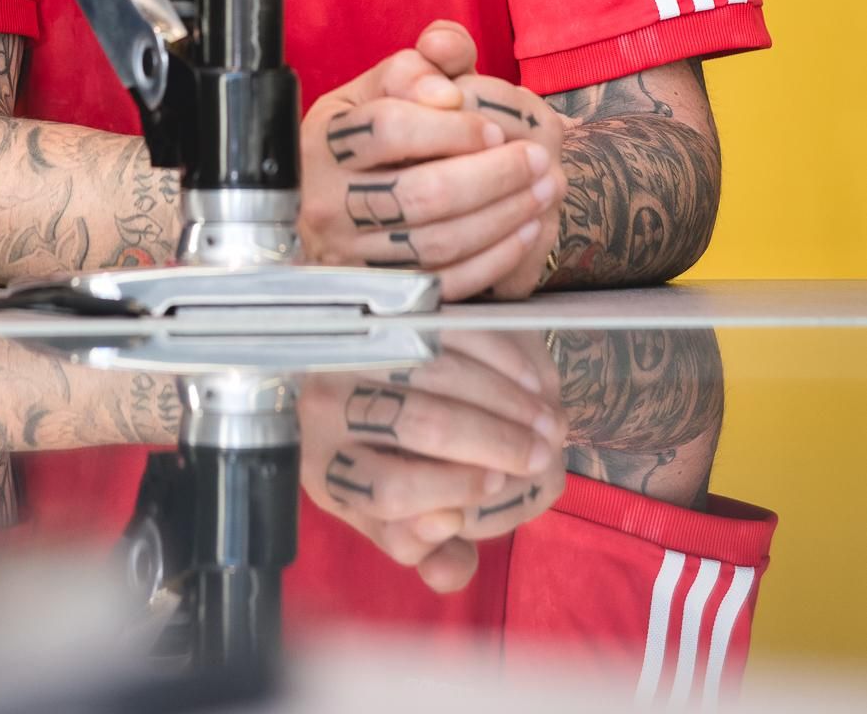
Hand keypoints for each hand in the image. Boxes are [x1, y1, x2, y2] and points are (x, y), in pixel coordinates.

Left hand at [299, 333, 565, 593]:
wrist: (365, 380)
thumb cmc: (389, 464)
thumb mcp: (395, 518)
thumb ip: (429, 551)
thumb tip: (450, 561)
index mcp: (328, 474)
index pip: (388, 490)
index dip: (449, 489)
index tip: (495, 484)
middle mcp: (326, 408)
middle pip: (420, 423)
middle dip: (493, 442)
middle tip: (540, 455)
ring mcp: (351, 354)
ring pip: (440, 372)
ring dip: (506, 400)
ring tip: (550, 424)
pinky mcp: (381, 315)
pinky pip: (449, 330)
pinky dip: (499, 356)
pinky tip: (534, 383)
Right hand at [300, 22, 565, 300]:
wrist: (324, 198)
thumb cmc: (362, 136)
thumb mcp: (375, 89)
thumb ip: (415, 67)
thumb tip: (446, 88)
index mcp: (326, 140)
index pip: (390, 130)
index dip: (451, 129)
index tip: (492, 127)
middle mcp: (329, 199)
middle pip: (420, 193)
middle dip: (493, 176)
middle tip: (537, 160)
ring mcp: (350, 250)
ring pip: (437, 242)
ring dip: (503, 217)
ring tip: (542, 191)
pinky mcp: (379, 286)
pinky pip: (444, 282)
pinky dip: (492, 259)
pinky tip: (523, 231)